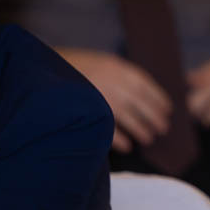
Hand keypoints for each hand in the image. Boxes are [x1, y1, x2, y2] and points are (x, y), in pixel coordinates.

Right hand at [56, 47, 170, 152]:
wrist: (41, 71)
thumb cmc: (76, 68)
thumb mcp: (102, 63)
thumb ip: (121, 75)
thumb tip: (145, 93)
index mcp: (117, 67)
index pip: (146, 85)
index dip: (159, 98)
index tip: (168, 110)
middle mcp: (111, 80)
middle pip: (140, 102)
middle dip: (154, 116)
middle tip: (163, 129)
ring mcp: (99, 95)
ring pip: (127, 115)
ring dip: (141, 129)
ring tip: (149, 139)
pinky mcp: (85, 110)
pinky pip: (107, 127)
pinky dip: (119, 138)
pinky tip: (128, 146)